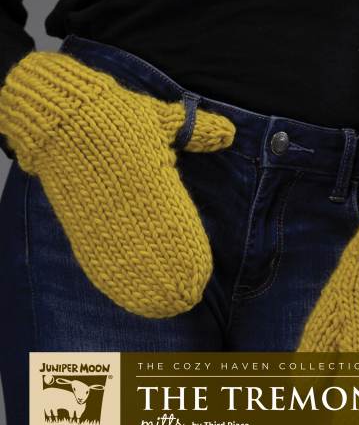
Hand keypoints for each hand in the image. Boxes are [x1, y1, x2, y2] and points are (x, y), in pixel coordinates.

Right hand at [0, 51, 234, 317]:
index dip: (186, 254)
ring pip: (124, 261)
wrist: (64, 117)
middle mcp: (128, 203)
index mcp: (152, 179)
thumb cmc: (116, 116)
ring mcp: (101, 216)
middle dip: (170, 277)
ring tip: (162, 308)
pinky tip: (125, 295)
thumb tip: (228, 133)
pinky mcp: (79, 223)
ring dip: (143, 286)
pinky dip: (111, 279)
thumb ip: (196, 130)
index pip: (174, 226)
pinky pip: (96, 258)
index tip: (201, 275)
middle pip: (151, 252)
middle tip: (186, 299)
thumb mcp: (160, 119)